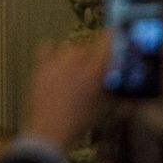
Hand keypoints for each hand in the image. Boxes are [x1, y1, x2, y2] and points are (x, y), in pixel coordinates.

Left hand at [22, 32, 111, 150]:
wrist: (51, 128)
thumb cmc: (81, 119)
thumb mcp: (105, 105)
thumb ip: (113, 88)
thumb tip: (121, 80)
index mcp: (94, 69)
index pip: (106, 42)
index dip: (112, 37)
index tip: (116, 34)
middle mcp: (76, 61)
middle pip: (89, 45)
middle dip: (95, 53)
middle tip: (97, 66)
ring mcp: (56, 62)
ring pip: (71, 47)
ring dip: (77, 54)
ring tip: (78, 68)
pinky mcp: (41, 65)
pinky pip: (47, 47)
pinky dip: (53, 50)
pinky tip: (58, 60)